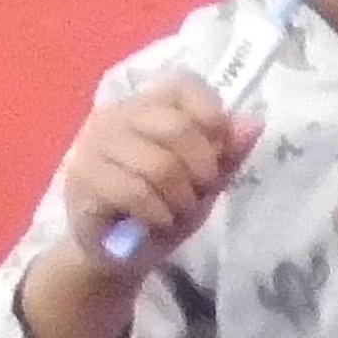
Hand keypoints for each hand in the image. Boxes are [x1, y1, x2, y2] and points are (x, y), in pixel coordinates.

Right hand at [15, 76, 258, 337]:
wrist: (117, 252)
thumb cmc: (162, 209)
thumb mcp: (204, 184)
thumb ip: (227, 154)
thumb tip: (254, 123)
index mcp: (147, 106)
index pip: (182, 85)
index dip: (210, 114)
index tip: (218, 153)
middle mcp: (116, 115)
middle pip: (177, 127)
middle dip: (203, 170)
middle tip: (199, 193)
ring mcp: (93, 143)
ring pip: (158, 164)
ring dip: (181, 199)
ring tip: (175, 211)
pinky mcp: (82, 177)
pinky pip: (134, 192)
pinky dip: (158, 213)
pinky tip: (157, 221)